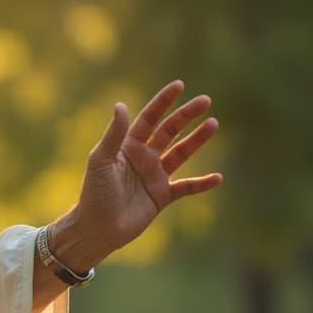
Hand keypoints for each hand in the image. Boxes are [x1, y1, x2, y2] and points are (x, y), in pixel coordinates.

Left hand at [53, 80, 223, 268]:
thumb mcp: (101, 160)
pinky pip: (186, 187)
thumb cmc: (94, 193)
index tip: (179, 85)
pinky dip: (201, 183)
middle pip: (169, 131)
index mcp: (128, 146)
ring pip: (181, 153)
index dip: (163, 102)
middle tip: (206, 100)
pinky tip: (218, 178)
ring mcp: (155, 176)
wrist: (97, 228)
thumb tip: (121, 105)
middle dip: (186, 116)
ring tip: (213, 124)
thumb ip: (113, 134)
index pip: (149, 119)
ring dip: (197, 139)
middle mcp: (144, 157)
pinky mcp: (162, 196)